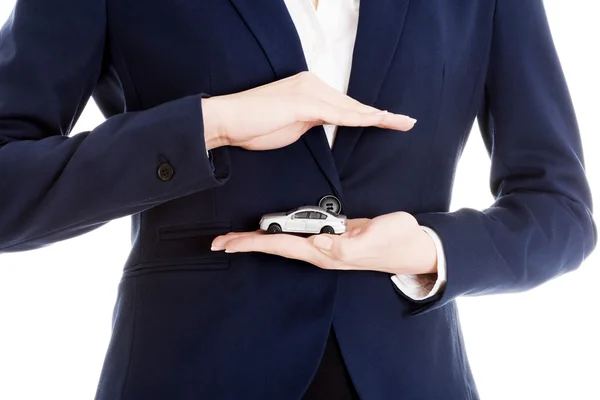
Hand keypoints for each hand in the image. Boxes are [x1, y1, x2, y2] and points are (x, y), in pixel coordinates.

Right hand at [201, 71, 415, 150]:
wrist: (228, 120)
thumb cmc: (254, 126)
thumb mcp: (291, 124)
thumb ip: (311, 121)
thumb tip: (325, 123)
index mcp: (309, 88)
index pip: (344, 104)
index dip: (367, 113)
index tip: (389, 120)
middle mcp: (311, 84)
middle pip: (352, 104)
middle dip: (380, 115)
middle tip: (406, 122)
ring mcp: (308, 91)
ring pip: (349, 107)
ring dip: (377, 116)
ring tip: (401, 122)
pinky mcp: (302, 102)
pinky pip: (337, 113)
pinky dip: (358, 118)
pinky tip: (377, 120)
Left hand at [211, 212, 437, 275]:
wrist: (412, 245)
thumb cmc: (395, 243)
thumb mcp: (371, 242)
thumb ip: (343, 246)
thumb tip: (315, 244)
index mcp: (323, 252)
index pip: (279, 247)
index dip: (252, 244)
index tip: (227, 243)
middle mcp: (319, 250)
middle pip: (274, 246)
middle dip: (246, 242)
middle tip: (218, 241)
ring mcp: (324, 243)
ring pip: (283, 240)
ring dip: (258, 237)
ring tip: (235, 236)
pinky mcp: (331, 234)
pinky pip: (297, 232)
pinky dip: (279, 230)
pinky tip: (271, 228)